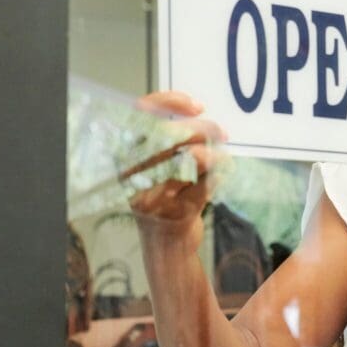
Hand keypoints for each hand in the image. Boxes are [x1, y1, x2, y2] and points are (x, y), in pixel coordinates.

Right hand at [129, 91, 227, 254]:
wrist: (164, 244)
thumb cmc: (162, 195)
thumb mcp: (156, 164)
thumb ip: (170, 138)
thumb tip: (200, 115)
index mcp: (124, 155)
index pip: (140, 114)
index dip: (170, 101)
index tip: (198, 106)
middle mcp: (132, 174)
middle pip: (171, 134)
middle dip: (204, 130)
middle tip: (222, 132)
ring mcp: (152, 195)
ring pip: (192, 158)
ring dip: (215, 154)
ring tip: (222, 155)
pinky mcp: (175, 213)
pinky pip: (206, 182)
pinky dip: (218, 176)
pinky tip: (218, 176)